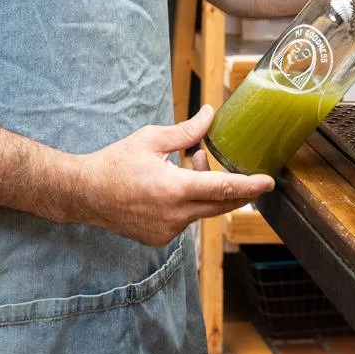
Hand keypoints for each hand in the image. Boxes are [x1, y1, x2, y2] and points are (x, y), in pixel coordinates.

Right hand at [73, 105, 272, 247]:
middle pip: (220, 204)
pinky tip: (173, 186)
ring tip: (190, 164)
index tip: (268, 183)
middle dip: (235, 187)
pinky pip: (186, 219)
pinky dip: (189, 202)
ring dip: (205, 189)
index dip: (249, 186)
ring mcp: (168, 231)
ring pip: (203, 210)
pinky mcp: (160, 238)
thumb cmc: (115, 163)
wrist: (86, 194)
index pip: (222, 188)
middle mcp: (175, 215)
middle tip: (239, 170)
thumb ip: (186, 132)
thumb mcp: (151, 139)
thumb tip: (210, 115)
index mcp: (175, 189)